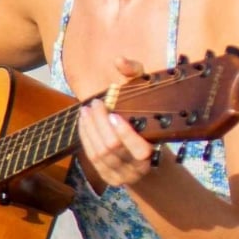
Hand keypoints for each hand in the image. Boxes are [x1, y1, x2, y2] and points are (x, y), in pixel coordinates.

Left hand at [77, 57, 157, 187]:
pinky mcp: (107, 177)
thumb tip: (119, 60)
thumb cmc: (149, 118)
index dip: (125, 134)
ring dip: (88, 129)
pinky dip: (85, 137)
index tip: (114, 115)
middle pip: (112, 148)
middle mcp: (139, 169)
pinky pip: (91, 158)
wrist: (150, 159)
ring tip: (85, 110)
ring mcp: (121, 175)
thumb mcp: (149, 95)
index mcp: (154, 153)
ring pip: (99, 154)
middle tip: (94, 105)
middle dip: (99, 125)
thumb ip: (137, 75)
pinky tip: (83, 122)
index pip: (139, 150)